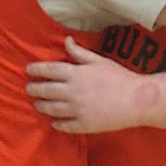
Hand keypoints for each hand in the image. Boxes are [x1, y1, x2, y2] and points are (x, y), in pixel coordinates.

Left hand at [27, 37, 147, 133]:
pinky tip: (53, 122)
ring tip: (37, 104)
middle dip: (34, 89)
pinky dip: (56, 124)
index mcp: (76, 74)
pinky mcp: (83, 125)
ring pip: (51, 109)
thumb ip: (80, 52)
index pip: (49, 70)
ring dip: (41, 106)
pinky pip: (64, 125)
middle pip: (46, 90)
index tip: (28, 70)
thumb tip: (66, 40)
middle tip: (28, 88)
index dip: (36, 69)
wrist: (137, 100)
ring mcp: (76, 110)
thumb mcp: (99, 60)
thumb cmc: (119, 77)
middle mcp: (72, 92)